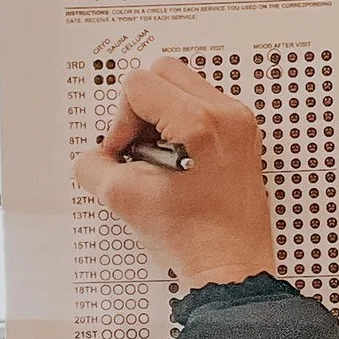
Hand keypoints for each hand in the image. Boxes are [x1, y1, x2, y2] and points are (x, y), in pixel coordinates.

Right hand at [72, 57, 278, 287]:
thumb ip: (93, 165)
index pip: (139, 84)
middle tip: (139, 148)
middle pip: (164, 72)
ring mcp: (240, 124)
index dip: (120, 121)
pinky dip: (185, 124)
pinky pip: (206, 107)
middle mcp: (226, 116)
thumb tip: (94, 154)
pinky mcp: (245, 136)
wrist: (229, 266)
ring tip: (160, 157)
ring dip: (163, 114)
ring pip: (186, 86)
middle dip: (142, 107)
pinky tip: (180, 161)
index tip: (124, 153)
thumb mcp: (122, 198)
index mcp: (199, 123)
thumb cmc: (192, 238)